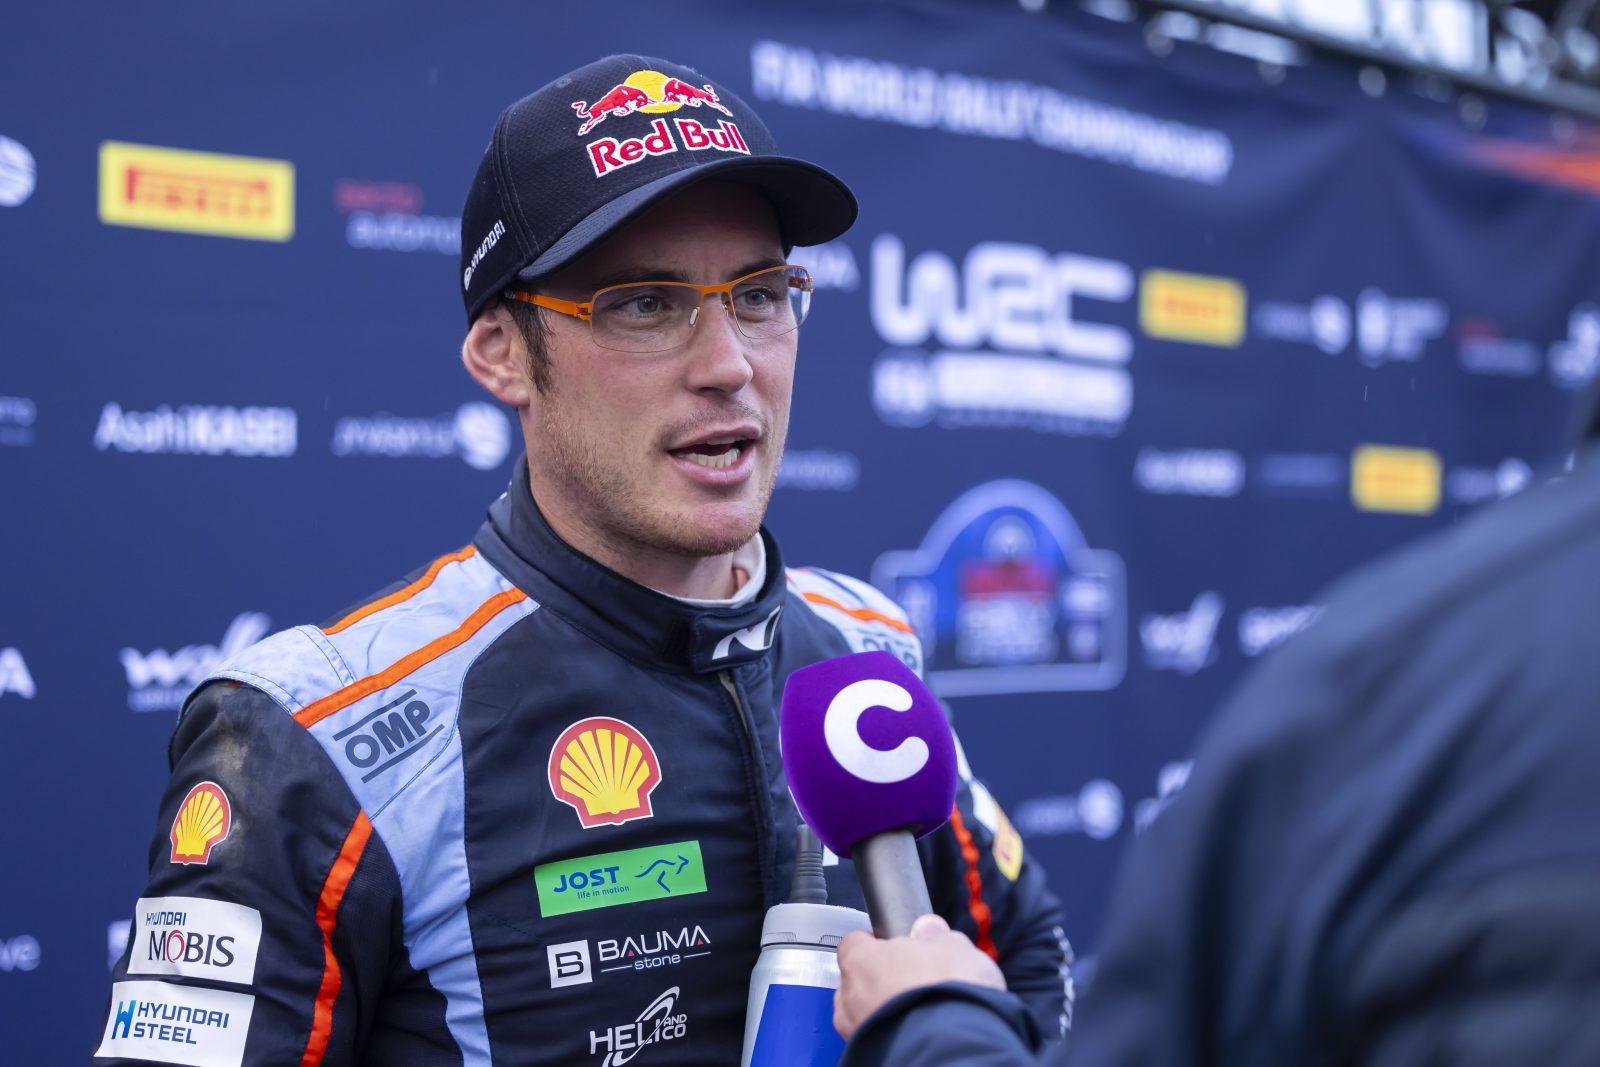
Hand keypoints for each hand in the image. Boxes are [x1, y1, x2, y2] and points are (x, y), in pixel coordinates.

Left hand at [833, 913, 1005, 1038]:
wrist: (955, 1049)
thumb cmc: (948, 997)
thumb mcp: (954, 949)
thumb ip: (935, 936)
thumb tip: (930, 930)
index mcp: (861, 960)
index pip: (854, 942)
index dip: (876, 943)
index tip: (894, 946)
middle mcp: (850, 996)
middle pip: (857, 979)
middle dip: (880, 978)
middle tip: (912, 979)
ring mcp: (855, 1030)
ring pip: (862, 1012)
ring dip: (883, 1009)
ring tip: (918, 1011)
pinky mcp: (868, 1056)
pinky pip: (874, 1037)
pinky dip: (890, 1033)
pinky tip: (916, 1031)